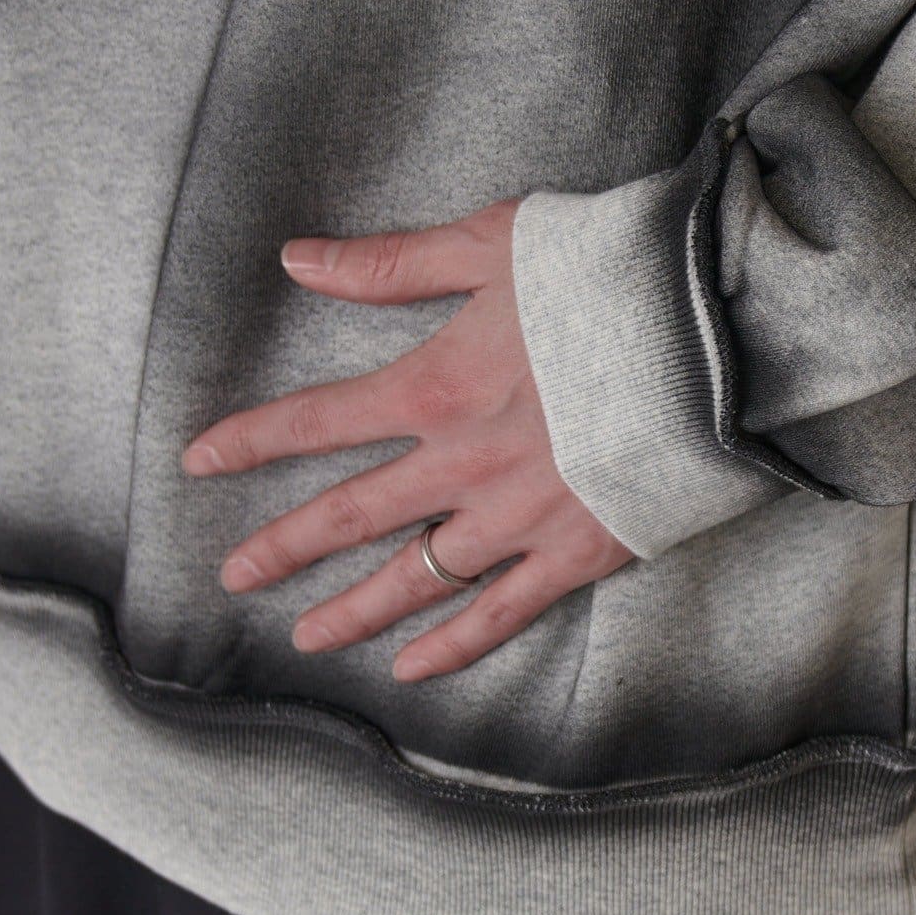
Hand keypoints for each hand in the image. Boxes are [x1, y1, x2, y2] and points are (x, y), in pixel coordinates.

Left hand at [180, 197, 634, 682]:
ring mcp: (516, 519)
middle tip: (234, 577)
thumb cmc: (609, 279)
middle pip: (350, 517)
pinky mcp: (575, 553)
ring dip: (353, 611)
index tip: (198, 462)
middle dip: (283, 548)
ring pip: (415, 581)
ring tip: (307, 638)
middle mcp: (459, 466)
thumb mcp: (492, 244)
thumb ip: (392, 264)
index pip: (316, 422)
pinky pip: (499, 615)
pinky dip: (453, 647)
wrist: (716, 337)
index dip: (250, 442)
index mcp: (432, 388)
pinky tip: (412, 670)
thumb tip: (297, 260)